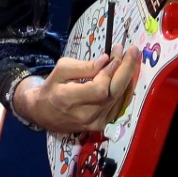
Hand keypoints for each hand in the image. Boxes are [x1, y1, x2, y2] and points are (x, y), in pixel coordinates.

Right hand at [14, 51, 138, 134]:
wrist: (43, 114)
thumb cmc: (51, 89)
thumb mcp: (60, 71)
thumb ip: (82, 67)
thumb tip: (106, 60)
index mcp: (69, 100)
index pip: (99, 88)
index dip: (110, 71)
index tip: (117, 52)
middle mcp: (84, 115)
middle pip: (113, 93)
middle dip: (126, 70)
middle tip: (133, 51)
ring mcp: (94, 122)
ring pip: (118, 98)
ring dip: (126, 77)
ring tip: (129, 59)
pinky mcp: (101, 125)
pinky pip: (117, 105)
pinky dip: (123, 89)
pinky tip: (124, 75)